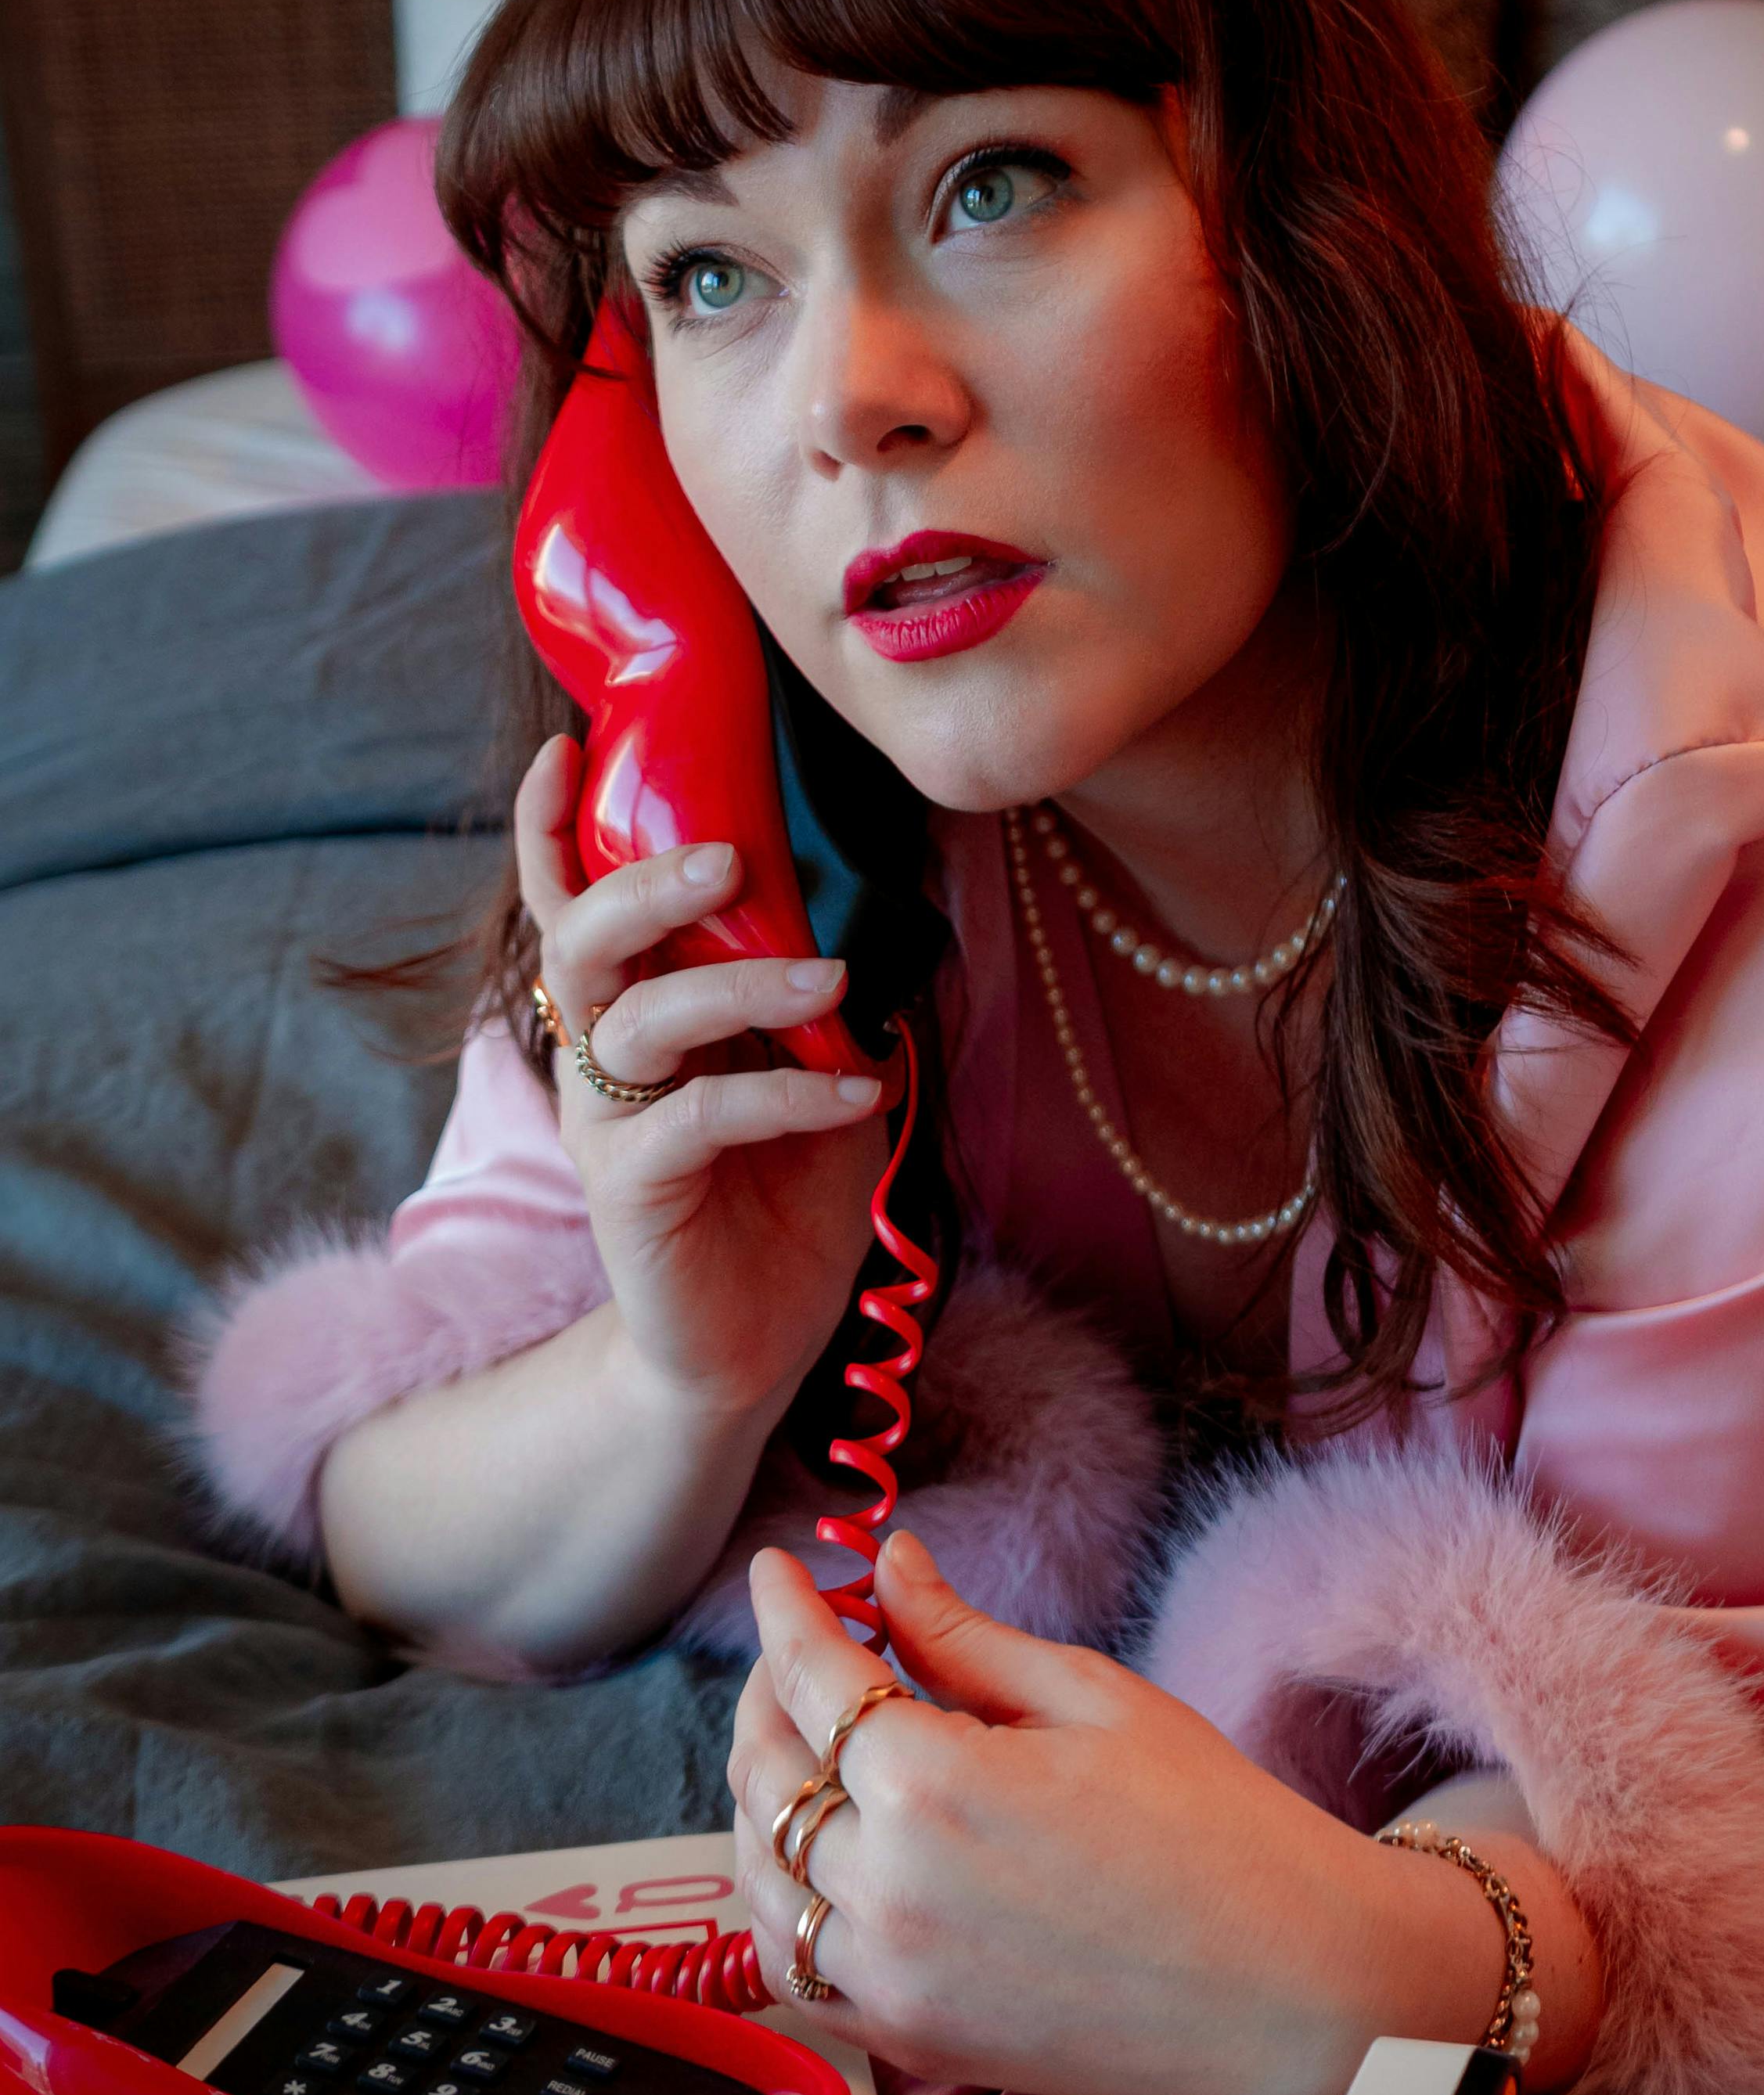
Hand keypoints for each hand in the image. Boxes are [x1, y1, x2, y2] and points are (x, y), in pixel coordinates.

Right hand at [515, 734, 886, 1418]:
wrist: (750, 1349)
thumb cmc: (780, 1207)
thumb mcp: (816, 1082)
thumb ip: (822, 1008)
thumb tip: (877, 925)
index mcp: (633, 1017)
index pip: (572, 903)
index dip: (555, 828)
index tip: (572, 744)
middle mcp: (602, 1059)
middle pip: (583, 940)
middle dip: (644, 883)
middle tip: (725, 857)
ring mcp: (608, 1125)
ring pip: (639, 1019)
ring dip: (739, 985)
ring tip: (829, 978)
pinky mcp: (632, 1192)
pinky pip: (699, 1117)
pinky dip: (788, 1095)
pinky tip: (855, 1093)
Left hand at [727, 1528, 1532, 2094]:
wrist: (1289, 1979)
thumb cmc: (1212, 1824)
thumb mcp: (1090, 1697)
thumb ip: (965, 1636)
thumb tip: (890, 1567)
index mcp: (932, 1782)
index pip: (810, 1675)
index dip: (786, 1609)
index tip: (777, 1568)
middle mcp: (887, 1887)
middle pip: (766, 1773)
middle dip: (766, 1693)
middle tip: (798, 1650)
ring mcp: (890, 1976)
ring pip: (759, 1878)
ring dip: (760, 1801)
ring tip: (798, 1747)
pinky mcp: (909, 2037)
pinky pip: (792, 1970)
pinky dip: (781, 1905)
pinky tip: (815, 1858)